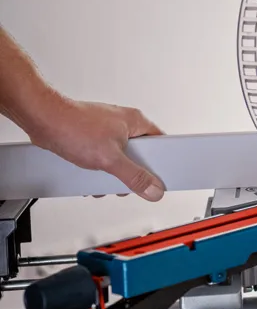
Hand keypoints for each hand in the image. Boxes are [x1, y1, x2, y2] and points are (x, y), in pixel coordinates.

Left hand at [28, 96, 165, 200]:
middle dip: (130, 172)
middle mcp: (124, 123)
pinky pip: (105, 156)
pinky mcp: (93, 136)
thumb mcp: (111, 159)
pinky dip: (98, 167)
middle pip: (140, 155)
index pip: (162, 143)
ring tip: (100, 174)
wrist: (42, 120)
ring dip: (111, 172)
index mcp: (136, 121)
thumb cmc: (73, 127)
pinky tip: (89, 171)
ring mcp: (108, 129)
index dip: (161, 163)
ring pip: (120, 157)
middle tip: (124, 179)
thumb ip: (134, 177)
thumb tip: (153, 189)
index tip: (158, 177)